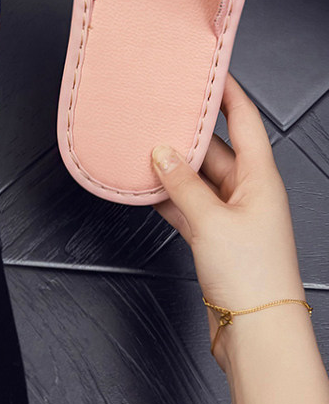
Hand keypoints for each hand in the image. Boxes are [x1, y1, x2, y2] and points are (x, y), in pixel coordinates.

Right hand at [152, 74, 304, 369]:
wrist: (256, 332)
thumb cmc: (251, 276)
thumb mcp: (211, 220)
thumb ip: (182, 183)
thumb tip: (161, 153)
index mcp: (260, 178)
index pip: (245, 121)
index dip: (228, 93)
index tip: (208, 70)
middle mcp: (248, 192)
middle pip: (215, 149)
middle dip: (187, 133)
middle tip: (159, 110)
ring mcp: (231, 215)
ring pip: (197, 178)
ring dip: (172, 167)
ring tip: (143, 147)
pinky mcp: (215, 237)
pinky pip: (188, 204)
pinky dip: (168, 196)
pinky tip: (145, 188)